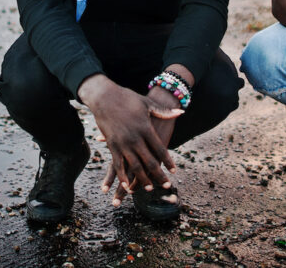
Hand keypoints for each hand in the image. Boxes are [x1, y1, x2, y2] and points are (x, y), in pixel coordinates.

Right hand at [78, 76, 181, 205]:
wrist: (104, 96)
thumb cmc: (127, 98)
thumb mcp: (147, 104)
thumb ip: (163, 111)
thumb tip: (180, 112)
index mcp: (146, 128)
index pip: (160, 149)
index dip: (168, 161)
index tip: (174, 171)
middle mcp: (135, 138)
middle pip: (150, 161)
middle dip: (159, 175)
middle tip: (166, 185)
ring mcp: (123, 143)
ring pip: (135, 166)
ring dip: (142, 179)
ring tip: (149, 188)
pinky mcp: (112, 145)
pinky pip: (118, 164)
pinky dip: (122, 176)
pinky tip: (127, 185)